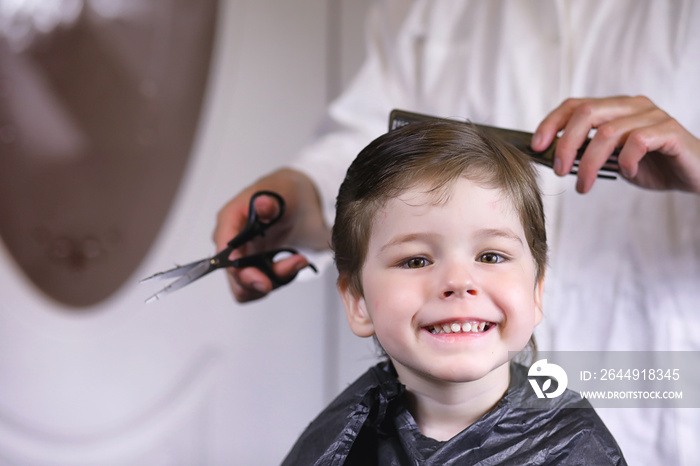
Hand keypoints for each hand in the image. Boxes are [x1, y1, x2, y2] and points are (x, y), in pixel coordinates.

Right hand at [212, 168, 328, 301]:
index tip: (263, 281)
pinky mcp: (251, 268)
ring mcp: (239, 258)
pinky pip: (256, 288)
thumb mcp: (282, 193)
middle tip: (294, 265)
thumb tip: (262, 204)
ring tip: (297, 262)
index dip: (240, 270)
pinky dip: (276, 281)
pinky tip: (291, 266)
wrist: (295, 201)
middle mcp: (229, 243)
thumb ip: (270, 203)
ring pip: (245, 287)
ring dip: (273, 281)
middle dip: (264, 278)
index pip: (224, 254)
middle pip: (234, 276)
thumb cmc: (283, 194)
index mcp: (229, 220)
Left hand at [532, 96, 699, 193]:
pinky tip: (626, 172)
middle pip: (586, 113)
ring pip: (607, 132)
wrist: (694, 174)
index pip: (575, 105)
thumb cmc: (651, 165)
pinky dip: (625, 160)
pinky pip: (638, 141)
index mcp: (614, 108)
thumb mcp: (611, 158)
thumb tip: (553, 156)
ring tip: (584, 185)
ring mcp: (652, 116)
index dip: (551, 123)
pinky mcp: (669, 131)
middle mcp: (631, 105)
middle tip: (560, 171)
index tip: (536, 146)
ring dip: (589, 163)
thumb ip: (588, 151)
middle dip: (565, 144)